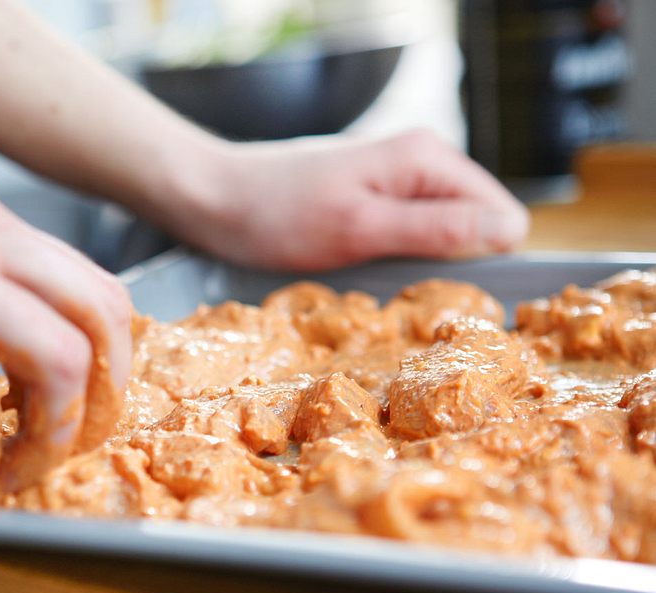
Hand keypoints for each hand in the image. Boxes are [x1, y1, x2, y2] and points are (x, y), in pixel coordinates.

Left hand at [164, 129, 528, 270]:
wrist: (216, 198)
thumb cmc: (278, 213)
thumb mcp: (360, 228)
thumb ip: (436, 229)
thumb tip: (512, 233)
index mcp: (428, 159)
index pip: (503, 217)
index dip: (487, 262)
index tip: (448, 298)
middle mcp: (421, 163)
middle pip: (476, 227)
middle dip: (452, 268)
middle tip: (403, 296)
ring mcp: (397, 181)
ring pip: (443, 236)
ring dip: (420, 269)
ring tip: (376, 281)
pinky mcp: (375, 199)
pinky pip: (411, 236)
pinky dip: (396, 261)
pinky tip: (365, 271)